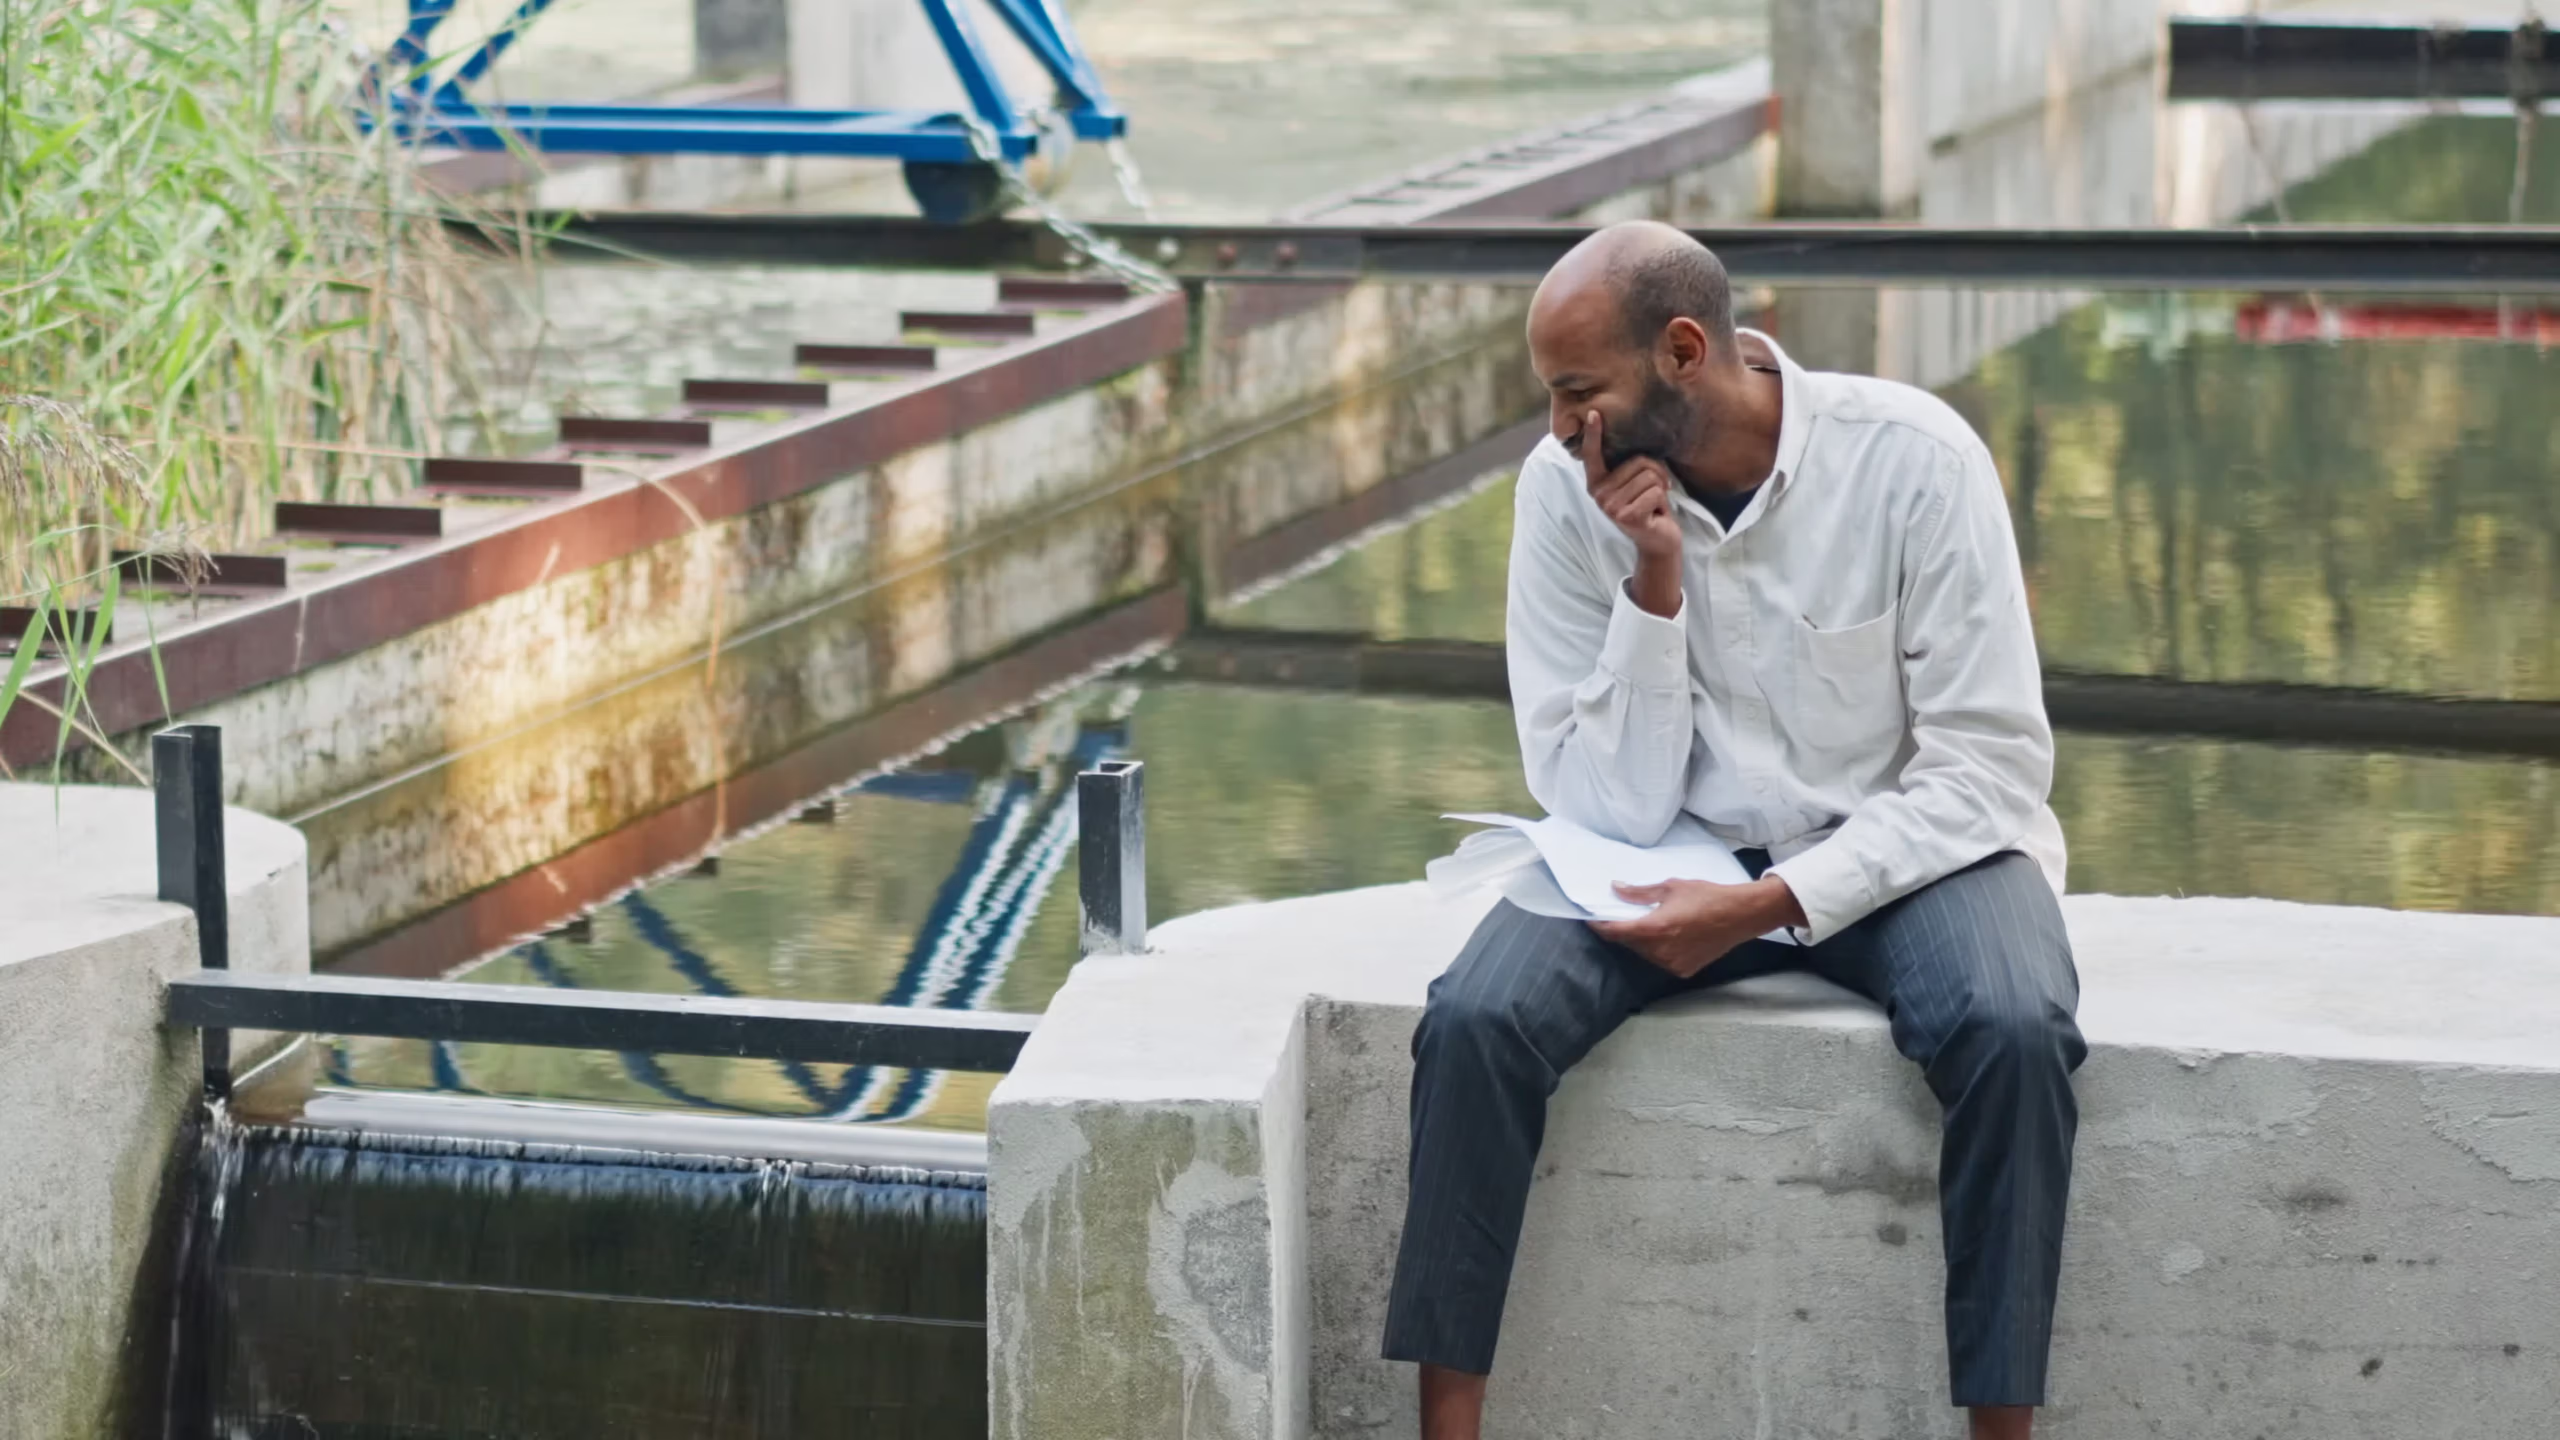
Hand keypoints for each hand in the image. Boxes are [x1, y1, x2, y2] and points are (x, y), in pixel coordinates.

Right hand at [1579, 411, 1681, 567]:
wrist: (1658, 542)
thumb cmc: (1649, 507)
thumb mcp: (1636, 483)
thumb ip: (1631, 466)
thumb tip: (1639, 443)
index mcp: (1597, 483)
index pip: (1593, 455)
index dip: (1594, 434)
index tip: (1594, 413)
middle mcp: (1598, 495)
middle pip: (1639, 462)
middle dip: (1657, 473)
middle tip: (1656, 491)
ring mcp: (1610, 507)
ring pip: (1650, 476)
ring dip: (1661, 488)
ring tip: (1654, 503)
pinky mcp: (1627, 517)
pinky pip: (1656, 492)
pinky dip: (1663, 501)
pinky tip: (1656, 513)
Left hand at [1587, 875, 1805, 978]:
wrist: (1740, 915)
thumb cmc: (1706, 897)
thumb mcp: (1669, 888)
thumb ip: (1639, 892)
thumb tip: (1615, 888)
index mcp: (1653, 929)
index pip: (1615, 932)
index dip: (1600, 926)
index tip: (1590, 919)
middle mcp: (1659, 951)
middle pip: (1629, 943)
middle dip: (1623, 930)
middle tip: (1623, 915)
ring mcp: (1672, 964)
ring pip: (1644, 953)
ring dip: (1641, 941)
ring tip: (1651, 924)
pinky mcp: (1684, 971)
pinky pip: (1661, 960)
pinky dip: (1658, 950)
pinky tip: (1668, 936)